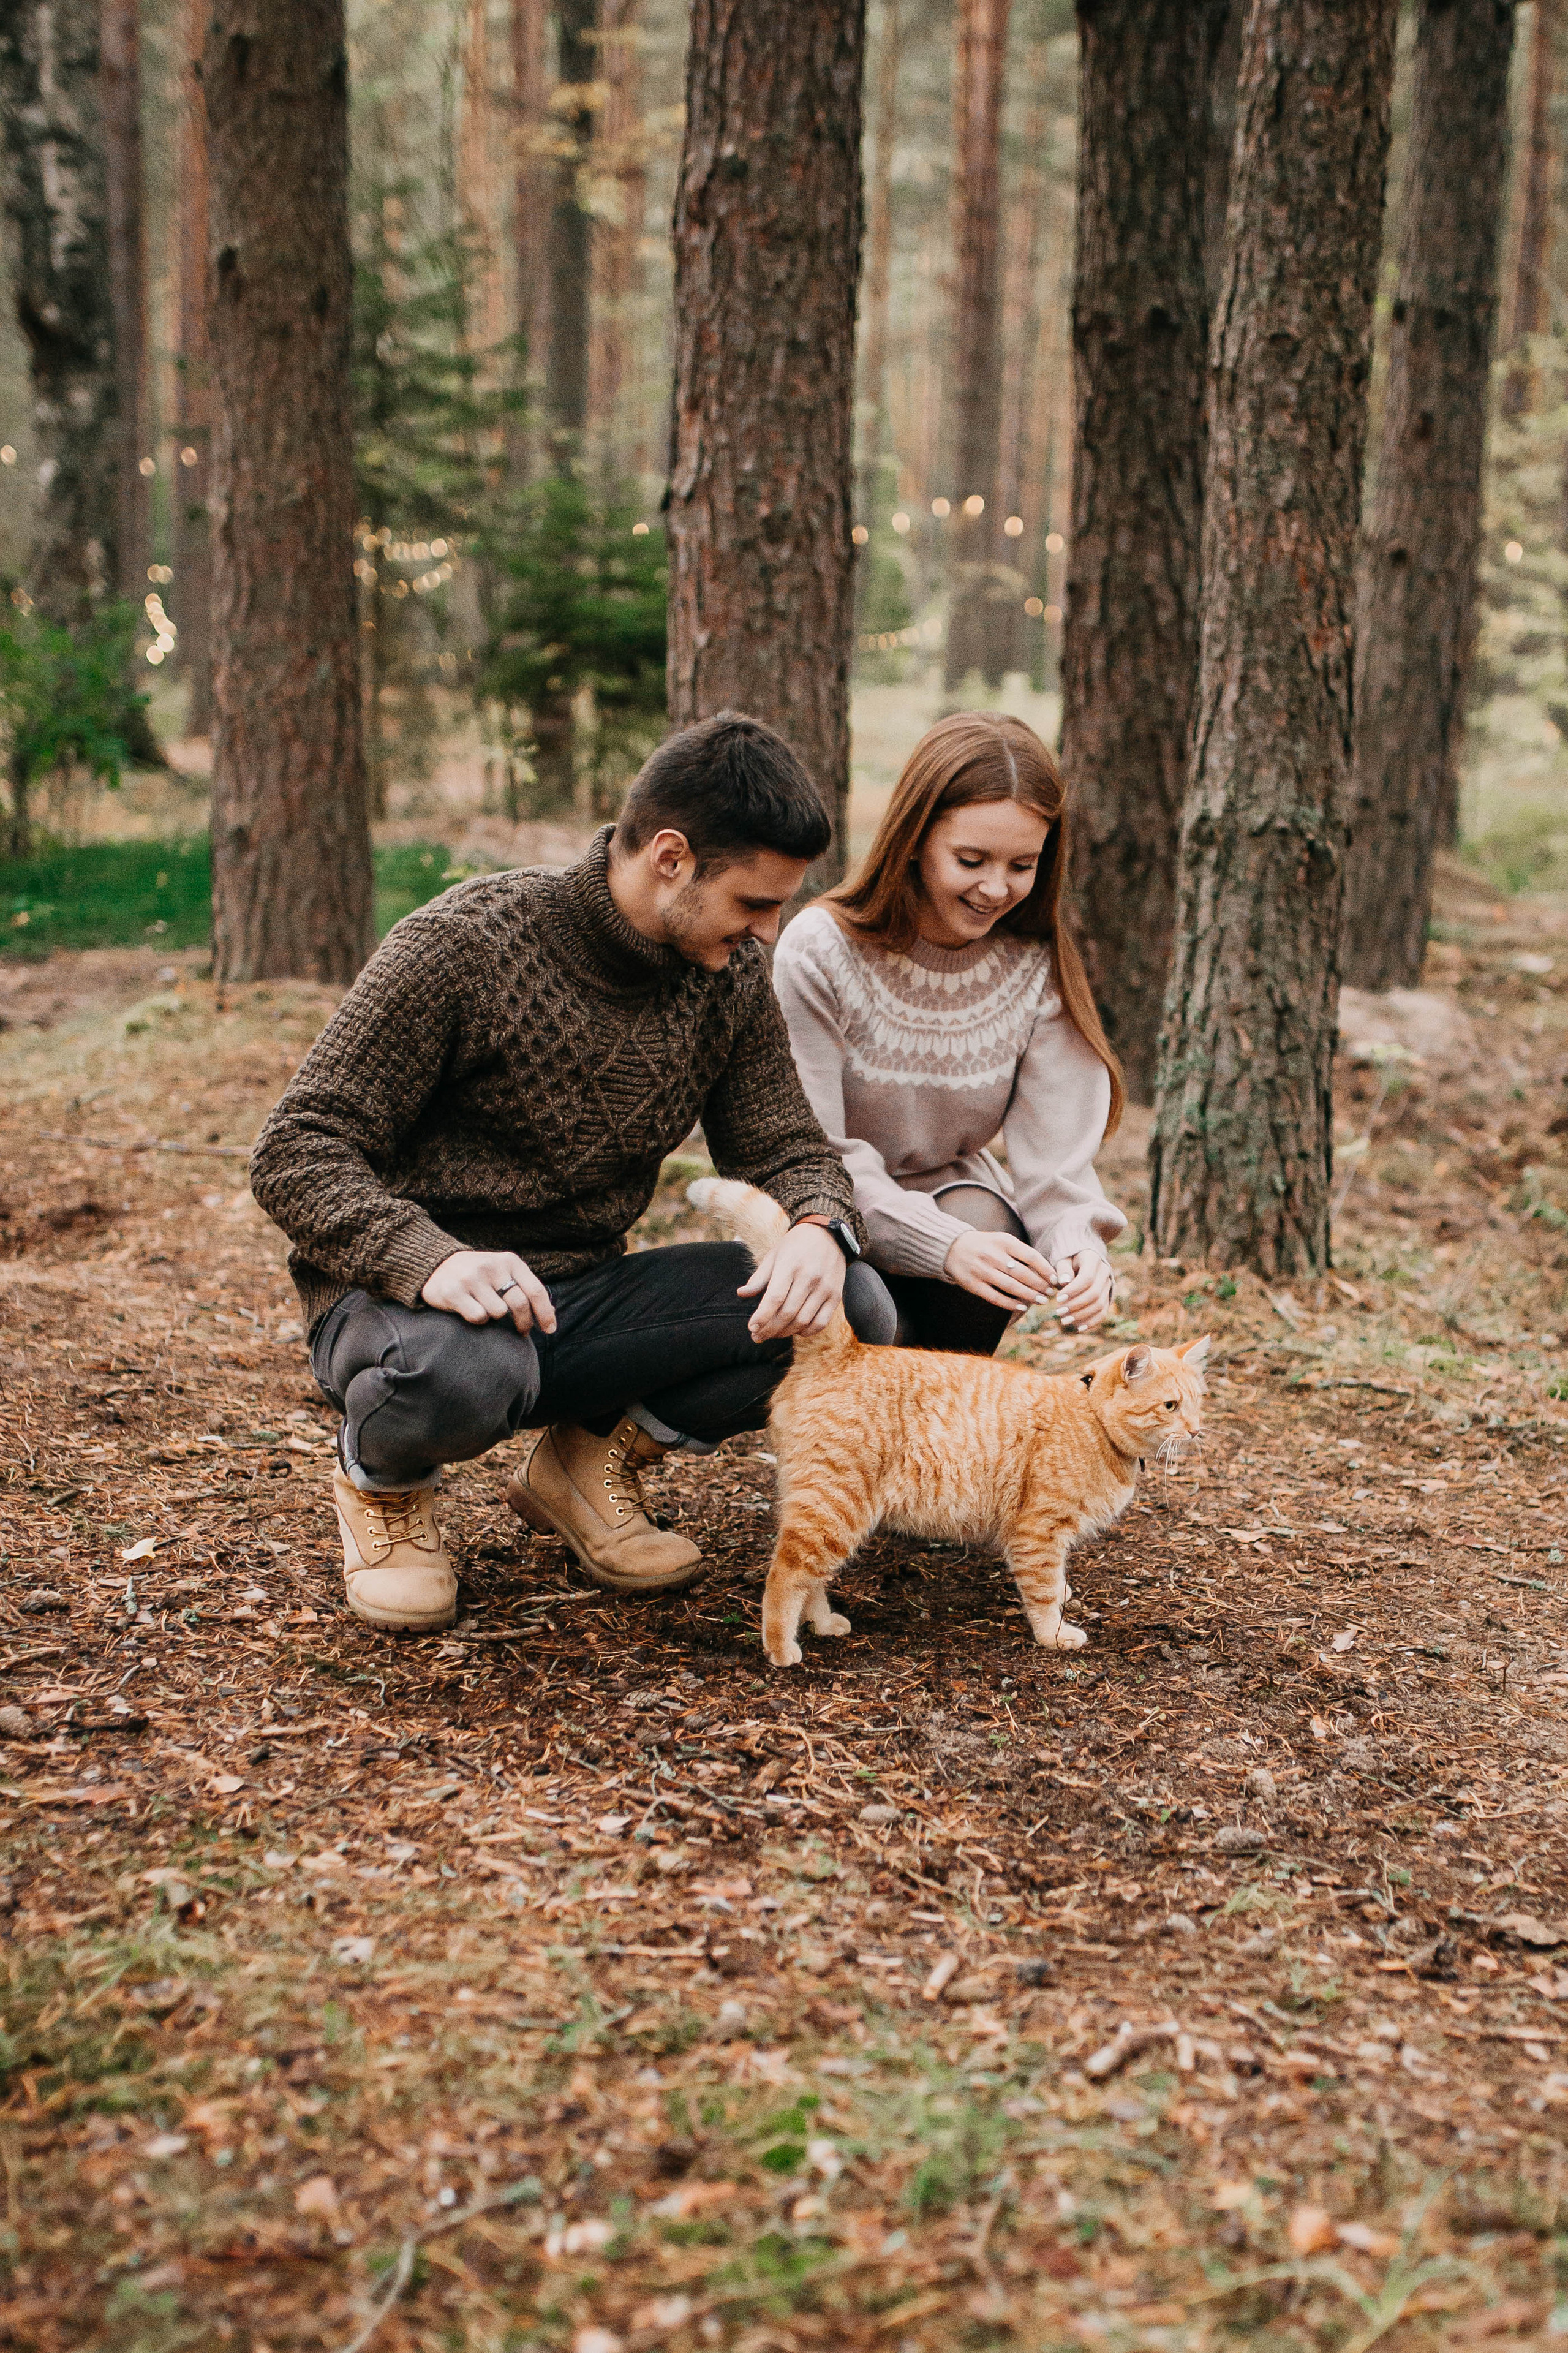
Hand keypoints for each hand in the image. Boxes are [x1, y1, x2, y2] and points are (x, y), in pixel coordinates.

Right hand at [421, 1249, 556, 1334]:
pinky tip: (471, 1310)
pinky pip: (478, 1317)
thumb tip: (551, 1315)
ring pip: (498, 1313)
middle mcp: (491, 1266)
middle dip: (524, 1323)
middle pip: (519, 1304)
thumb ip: (526, 1289)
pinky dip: (478, 1319)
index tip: (549, 1329)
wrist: (437, 1264)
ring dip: (495, 1317)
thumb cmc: (479, 1274)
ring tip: (487, 1309)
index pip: (535, 1290)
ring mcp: (471, 1278)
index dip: (545, 1313)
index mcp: (509, 1260)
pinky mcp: (453, 1291)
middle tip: (522, 1331)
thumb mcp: (504, 1273)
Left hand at [738, 1221, 846, 1340]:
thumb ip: (758, 1277)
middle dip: (769, 1329)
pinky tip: (795, 1330)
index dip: (762, 1316)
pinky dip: (806, 1332)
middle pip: (787, 1313)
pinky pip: (821, 1323)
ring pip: (803, 1321)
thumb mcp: (774, 1255)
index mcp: (790, 1265)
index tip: (751, 1328)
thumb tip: (741, 1294)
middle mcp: (809, 1277)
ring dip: (785, 1333)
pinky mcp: (836, 1296)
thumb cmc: (795, 1246)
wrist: (828, 1235)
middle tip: (757, 1336)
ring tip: (773, 1334)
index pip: (775, 1298)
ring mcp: (825, 1288)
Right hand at [944, 1228, 1058, 1311]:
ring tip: (1041, 1300)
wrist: (953, 1247)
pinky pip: (995, 1297)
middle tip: (1051, 1293)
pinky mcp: (973, 1284)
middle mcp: (993, 1255)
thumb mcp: (1002, 1241)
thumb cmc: (985, 1245)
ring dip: (1029, 1295)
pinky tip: (1022, 1306)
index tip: (1054, 1279)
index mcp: (1003, 1241)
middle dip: (1040, 1285)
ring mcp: (982, 1270)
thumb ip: (1021, 1253)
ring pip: (1011, 1287)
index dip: (1045, 1269)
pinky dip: (1011, 1304)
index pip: (1031, 1256)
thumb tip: (1046, 1271)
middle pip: (1023, 1274)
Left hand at [1051, 1251, 1114, 1331]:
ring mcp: (1108, 1285)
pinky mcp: (1108, 1296)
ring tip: (1064, 1321)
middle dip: (1075, 1305)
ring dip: (1081, 1315)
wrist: (1081, 1262)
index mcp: (1093, 1259)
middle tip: (1058, 1312)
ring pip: (1099, 1304)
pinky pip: (1103, 1312)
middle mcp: (1105, 1272)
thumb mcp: (1063, 1260)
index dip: (1073, 1290)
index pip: (1087, 1278)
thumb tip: (1064, 1282)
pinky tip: (1078, 1327)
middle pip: (1094, 1293)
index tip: (1057, 1299)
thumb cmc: (1068, 1261)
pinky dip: (1092, 1321)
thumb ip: (1062, 1270)